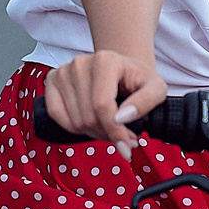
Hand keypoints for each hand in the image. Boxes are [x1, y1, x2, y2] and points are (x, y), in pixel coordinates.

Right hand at [43, 50, 167, 154]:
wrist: (121, 70)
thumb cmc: (138, 80)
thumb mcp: (156, 88)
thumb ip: (146, 102)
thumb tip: (122, 118)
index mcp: (106, 60)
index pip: (102, 105)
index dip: (114, 131)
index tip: (127, 148)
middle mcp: (80, 62)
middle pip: (88, 117)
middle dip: (107, 133)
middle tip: (123, 134)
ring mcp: (63, 71)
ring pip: (75, 121)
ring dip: (94, 132)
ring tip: (109, 125)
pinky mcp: (52, 80)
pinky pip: (56, 115)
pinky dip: (74, 128)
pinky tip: (90, 123)